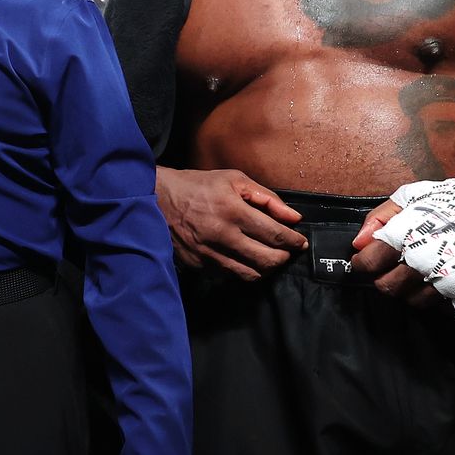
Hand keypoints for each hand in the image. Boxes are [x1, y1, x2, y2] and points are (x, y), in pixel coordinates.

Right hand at [154, 166, 307, 280]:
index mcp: (232, 210)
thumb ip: (267, 198)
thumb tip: (293, 218)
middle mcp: (221, 235)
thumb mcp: (233, 179)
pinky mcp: (199, 265)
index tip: (300, 242)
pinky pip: (230, 275)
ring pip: (251, 274)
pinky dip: (244, 270)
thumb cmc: (197, 186)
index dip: (293, 241)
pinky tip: (246, 259)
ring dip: (266, 268)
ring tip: (269, 257)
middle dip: (284, 257)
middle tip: (287, 251)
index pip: (275, 235)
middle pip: (267, 260)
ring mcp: (209, 253)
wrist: (155, 199)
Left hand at [351, 201, 446, 308]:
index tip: (366, 260)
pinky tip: (445, 283)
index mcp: (409, 235)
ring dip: (413, 290)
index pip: (369, 263)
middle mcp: (428, 261)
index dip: (363, 263)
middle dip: (385, 278)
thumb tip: (358, 244)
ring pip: (415, 302)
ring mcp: (453, 282)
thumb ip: (380, 218)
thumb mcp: (414, 195)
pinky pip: (446, 311)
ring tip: (423, 272)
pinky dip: (442, 301)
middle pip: (388, 287)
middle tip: (395, 267)